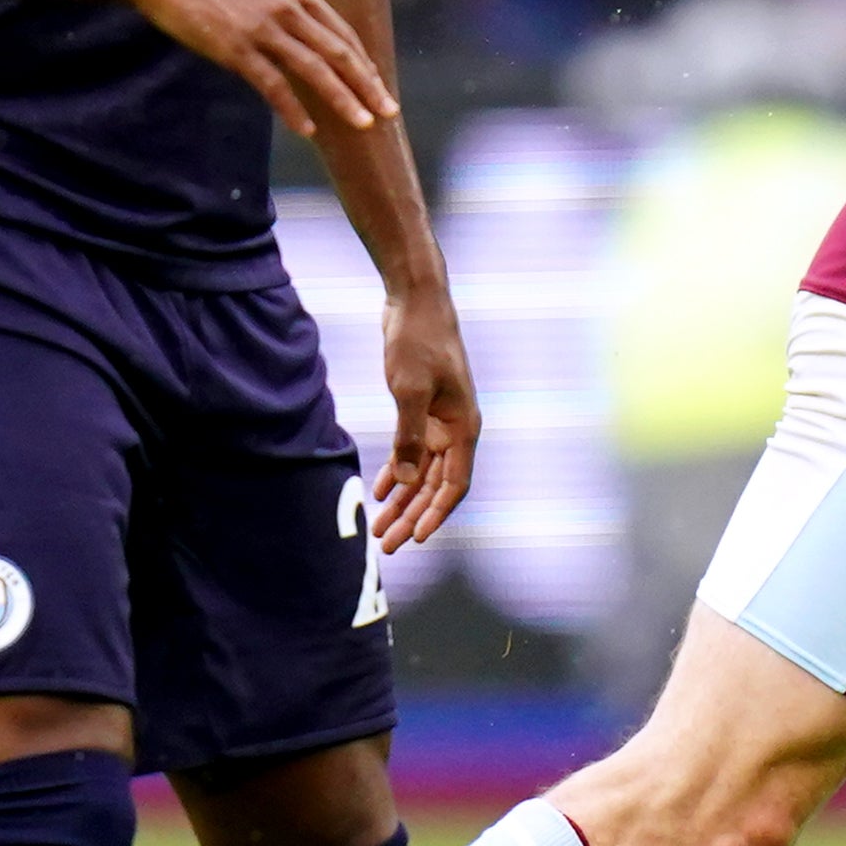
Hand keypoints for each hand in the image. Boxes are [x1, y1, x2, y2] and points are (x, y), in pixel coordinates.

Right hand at [125, 0, 398, 134]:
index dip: (364, 65)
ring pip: (314, 69)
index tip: (378, 88)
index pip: (343, 34)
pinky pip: (272, 84)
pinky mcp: (235, 48)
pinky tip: (306, 129)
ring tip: (363, 124)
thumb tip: (311, 38)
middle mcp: (286, 7)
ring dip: (342, 100)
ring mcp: (261, 28)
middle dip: (368, 85)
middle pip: (338, 53)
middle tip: (389, 111)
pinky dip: (292, 109)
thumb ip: (289, 8)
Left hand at [369, 283, 479, 552]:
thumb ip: (409, 438)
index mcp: (464, 427)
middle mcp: (455, 429)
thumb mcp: (409, 391)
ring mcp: (439, 420)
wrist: (416, 301)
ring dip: (403, 500)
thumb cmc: (419, 341)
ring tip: (381, 526)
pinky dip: (397, 471)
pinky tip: (381, 490)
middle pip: (436, 485)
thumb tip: (408, 483)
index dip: (436, 514)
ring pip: (422, 472)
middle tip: (389, 544)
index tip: (418, 540)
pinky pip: (411, 451)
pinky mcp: (422, 408)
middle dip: (412, 516)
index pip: (455, 484)